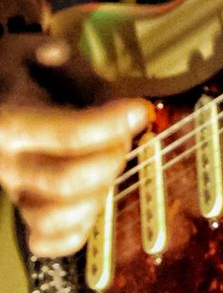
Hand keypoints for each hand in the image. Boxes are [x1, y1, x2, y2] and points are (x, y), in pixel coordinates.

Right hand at [0, 31, 149, 255]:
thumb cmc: (12, 71)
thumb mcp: (30, 49)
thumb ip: (59, 57)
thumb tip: (78, 69)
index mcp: (10, 123)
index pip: (67, 133)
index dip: (111, 124)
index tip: (139, 109)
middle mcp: (9, 164)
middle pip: (66, 181)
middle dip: (110, 156)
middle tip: (125, 133)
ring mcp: (15, 192)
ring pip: (57, 218)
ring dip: (98, 193)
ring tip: (110, 163)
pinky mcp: (24, 209)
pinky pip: (47, 242)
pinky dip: (76, 232)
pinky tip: (95, 203)